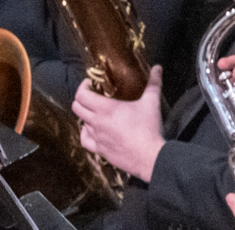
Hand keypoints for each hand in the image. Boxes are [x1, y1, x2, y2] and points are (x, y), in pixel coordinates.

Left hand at [74, 65, 164, 182]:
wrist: (148, 156)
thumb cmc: (148, 128)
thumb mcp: (152, 102)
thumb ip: (154, 83)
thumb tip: (157, 68)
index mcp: (106, 109)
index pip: (82, 95)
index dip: (82, 87)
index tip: (89, 83)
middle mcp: (97, 123)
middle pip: (77, 108)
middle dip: (81, 99)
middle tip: (90, 95)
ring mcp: (96, 138)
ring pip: (81, 123)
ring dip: (85, 115)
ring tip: (94, 111)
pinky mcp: (99, 149)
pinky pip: (85, 140)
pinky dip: (85, 133)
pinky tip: (91, 130)